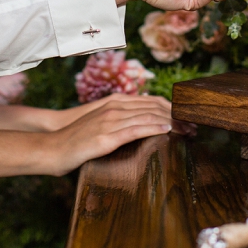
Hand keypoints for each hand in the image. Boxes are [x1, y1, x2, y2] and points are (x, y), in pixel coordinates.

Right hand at [44, 94, 175, 174]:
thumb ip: (120, 119)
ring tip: (188, 130)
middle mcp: (115, 107)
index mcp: (115, 102)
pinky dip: (154, 128)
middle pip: (155, 107)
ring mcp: (110, 121)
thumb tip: (143, 125)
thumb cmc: (77, 139)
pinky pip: (136, 130)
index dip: (172, 108)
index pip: (151, 101)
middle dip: (177, 116)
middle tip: (194, 125)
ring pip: (149, 117)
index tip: (187, 117)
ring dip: (172, 123)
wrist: (53, 147)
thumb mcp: (101, 123)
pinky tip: (168, 131)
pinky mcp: (107, 137)